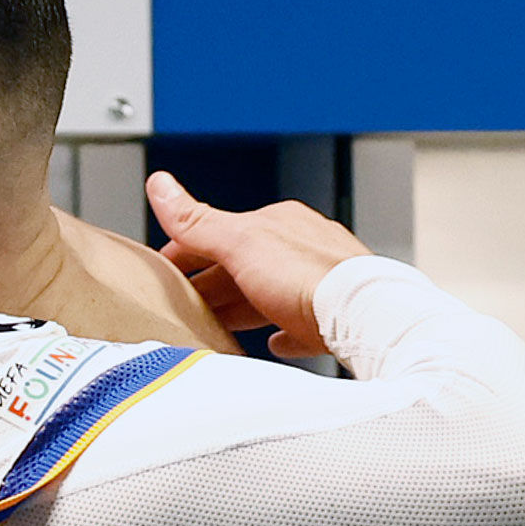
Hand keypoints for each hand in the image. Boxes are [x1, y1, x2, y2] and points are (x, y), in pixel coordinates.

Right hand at [145, 172, 371, 357]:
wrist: (364, 317)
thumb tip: (160, 184)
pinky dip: (282, 330)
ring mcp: (319, 282)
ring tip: (218, 323)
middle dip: (213, 283)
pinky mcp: (331, 318)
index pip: (220, 231)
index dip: (187, 250)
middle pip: (244, 265)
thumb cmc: (309, 277)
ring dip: (241, 306)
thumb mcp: (238, 242)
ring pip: (269, 293)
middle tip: (184, 302)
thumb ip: (196, 220)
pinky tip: (274, 341)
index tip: (165, 270)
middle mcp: (302, 247)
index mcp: (278, 224)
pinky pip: (300, 323)